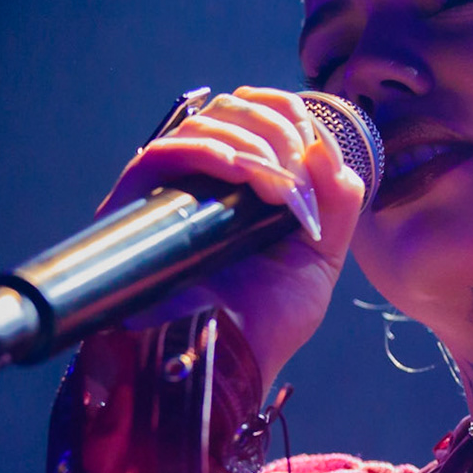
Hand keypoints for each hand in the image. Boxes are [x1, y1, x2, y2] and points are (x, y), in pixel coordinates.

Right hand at [100, 86, 367, 384]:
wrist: (223, 364)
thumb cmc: (265, 323)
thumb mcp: (320, 259)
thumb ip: (338, 204)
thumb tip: (325, 147)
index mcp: (245, 185)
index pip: (256, 111)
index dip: (286, 111)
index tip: (310, 142)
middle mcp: (203, 179)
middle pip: (231, 108)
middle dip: (274, 131)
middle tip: (293, 177)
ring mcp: (168, 190)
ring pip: (201, 125)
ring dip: (249, 144)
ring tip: (272, 187)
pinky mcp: (135, 206)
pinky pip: (161, 153)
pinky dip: (202, 151)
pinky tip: (233, 172)